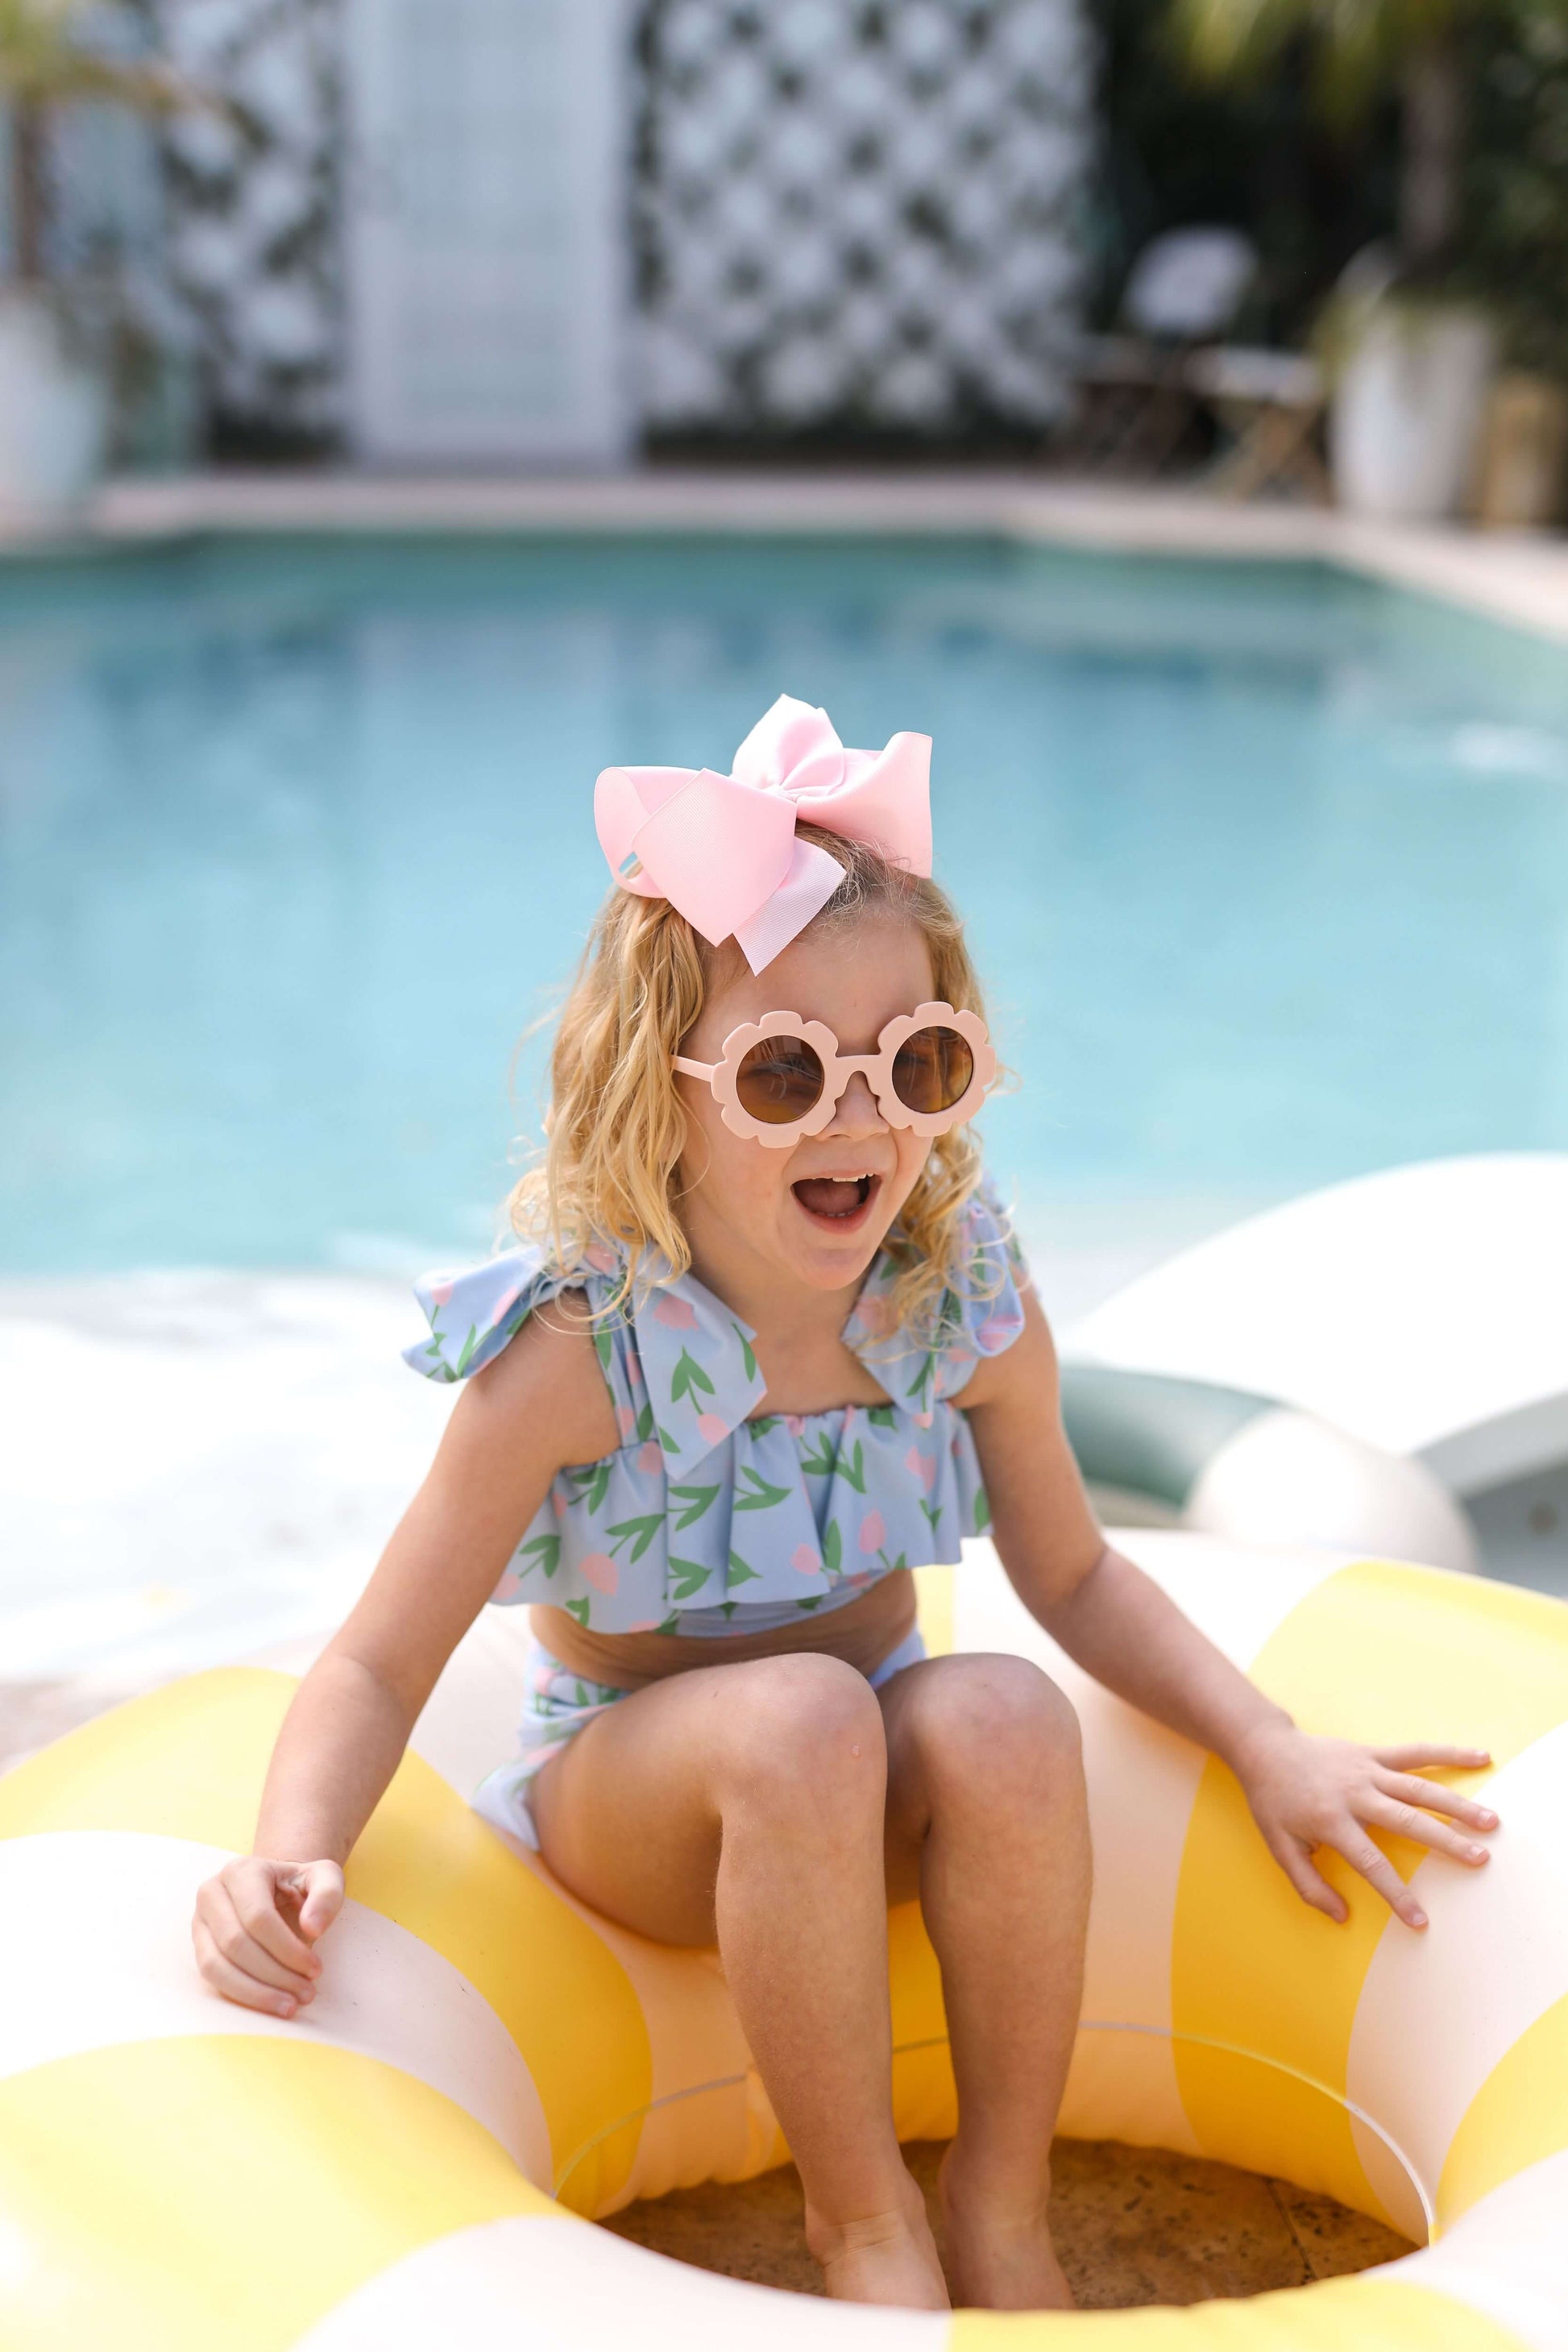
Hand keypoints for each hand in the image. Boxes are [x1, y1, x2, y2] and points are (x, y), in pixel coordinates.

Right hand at [192, 1855, 344, 2014]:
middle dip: (274, 1974)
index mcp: (242, 1871)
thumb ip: (327, 1895)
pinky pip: (212, 1977)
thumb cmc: (301, 1885)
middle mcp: (212, 1892)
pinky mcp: (199, 1945)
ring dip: (255, 1992)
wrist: (278, 1889)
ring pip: (217, 1965)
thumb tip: (312, 1928)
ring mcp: (200, 1920)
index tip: (315, 1969)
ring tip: (290, 2005)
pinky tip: (270, 2003)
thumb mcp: (324, 1878)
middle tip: (306, 1993)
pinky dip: (241, 1994)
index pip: (258, 1917)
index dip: (286, 1948)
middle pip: (236, 1943)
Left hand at [1234, 1723, 1495, 1930]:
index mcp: (1331, 1820)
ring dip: (1457, 1804)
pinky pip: (1415, 1753)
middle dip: (1445, 1841)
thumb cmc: (1273, 1803)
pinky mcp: (1374, 1753)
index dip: (1396, 1893)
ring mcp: (1367, 1770)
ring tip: (1490, 1821)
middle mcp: (1354, 1793)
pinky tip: (1480, 1757)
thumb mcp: (1280, 1848)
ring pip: (1419, 1787)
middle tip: (1480, 1859)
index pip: (1370, 1863)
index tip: (1421, 1920)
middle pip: (1407, 1820)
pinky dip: (1448, 1753)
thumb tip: (1342, 1916)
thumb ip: (1308, 1886)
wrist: (1266, 1749)